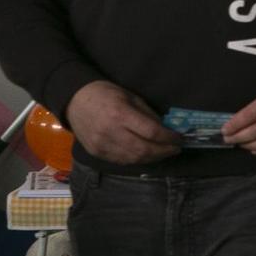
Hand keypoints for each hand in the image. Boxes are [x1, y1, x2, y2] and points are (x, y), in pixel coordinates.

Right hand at [65, 80, 180, 164]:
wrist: (75, 100)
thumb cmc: (106, 94)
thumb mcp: (131, 97)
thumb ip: (148, 115)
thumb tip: (166, 130)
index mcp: (120, 114)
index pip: (151, 132)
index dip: (169, 138)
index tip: (180, 138)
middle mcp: (110, 132)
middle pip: (144, 149)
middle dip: (164, 151)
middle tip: (176, 149)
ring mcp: (101, 145)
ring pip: (134, 159)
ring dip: (153, 158)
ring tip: (164, 153)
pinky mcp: (96, 153)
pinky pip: (122, 161)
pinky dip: (138, 160)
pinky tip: (147, 155)